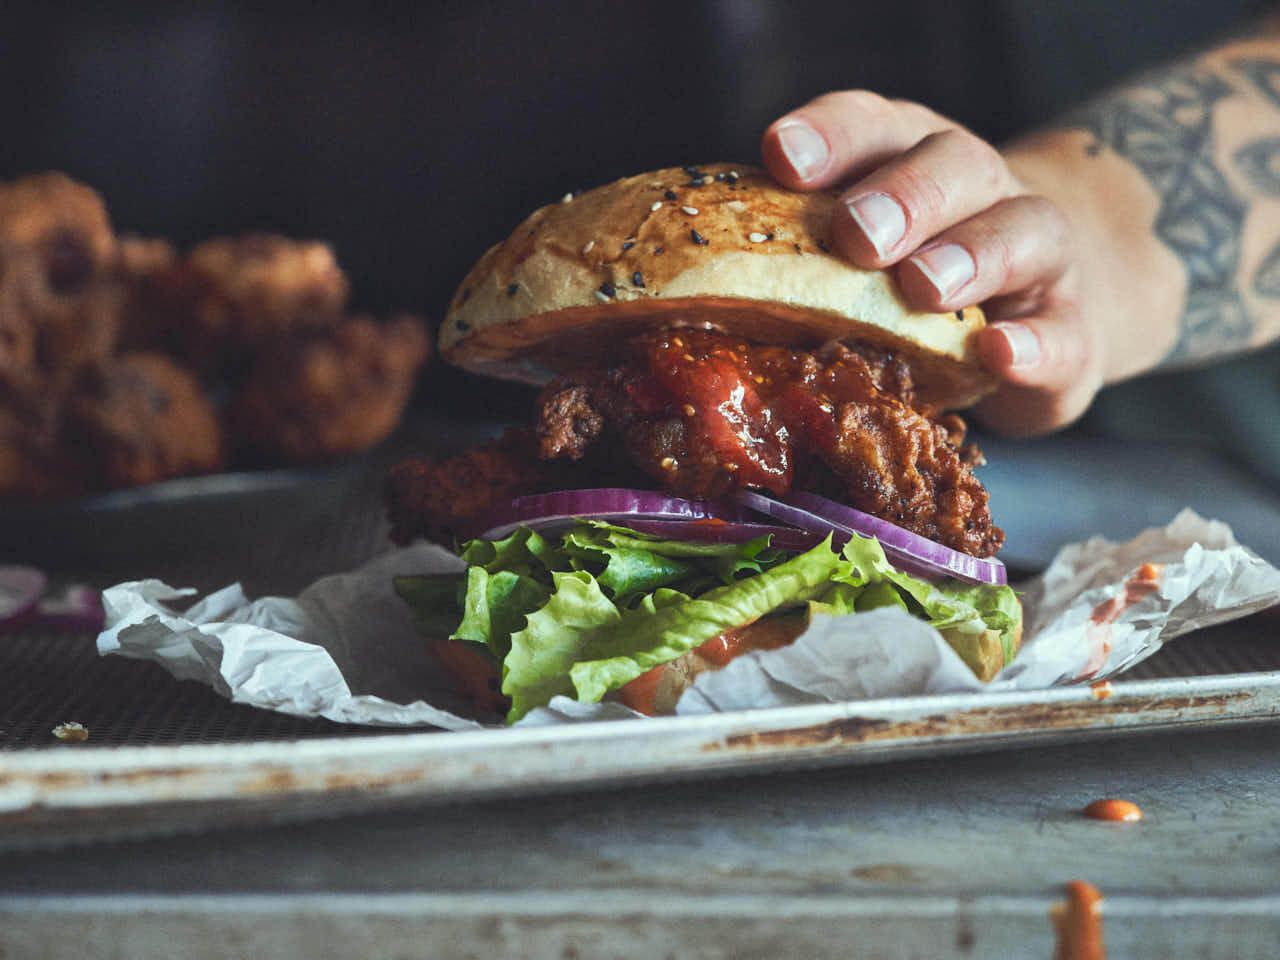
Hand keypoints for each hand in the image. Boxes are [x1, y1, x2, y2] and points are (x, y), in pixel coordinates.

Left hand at [761, 91, 1100, 435]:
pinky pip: (1062, 334)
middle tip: (857, 234)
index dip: (829, 135)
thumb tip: (693, 296)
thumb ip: (803, 255)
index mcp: (911, 163)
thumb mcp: (864, 254)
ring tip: (923, 287)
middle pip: (952, 165)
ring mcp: (1038, 259)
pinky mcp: (1072, 333)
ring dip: (971, 255)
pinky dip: (1033, 346)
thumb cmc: (917, 280)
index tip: (780, 155)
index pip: (873, 126)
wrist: (1047, 315)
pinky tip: (998, 354)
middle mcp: (981, 192)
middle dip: (902, 194)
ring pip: (1023, 231)